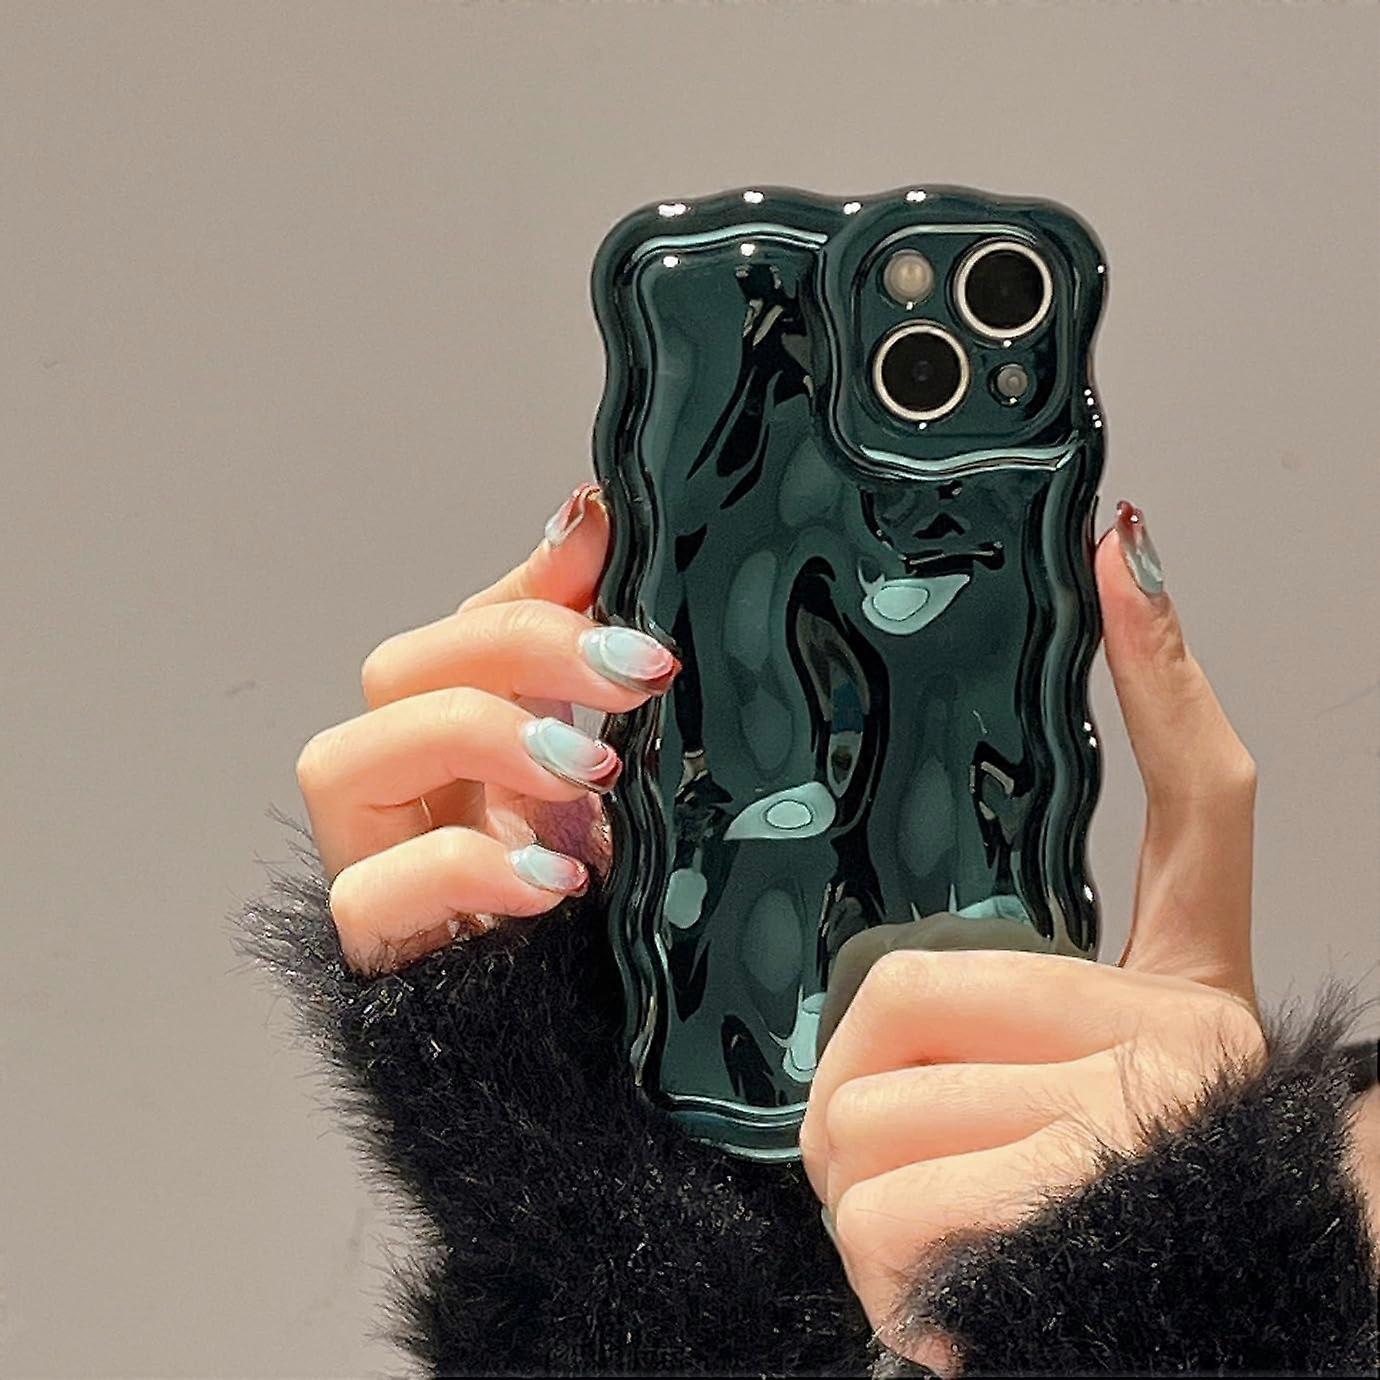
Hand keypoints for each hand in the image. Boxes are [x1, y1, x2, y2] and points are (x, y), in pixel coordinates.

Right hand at [295, 484, 677, 973]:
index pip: (470, 629)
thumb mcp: (624, 779)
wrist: (575, 1051)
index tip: (620, 543)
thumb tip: (599, 517)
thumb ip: (601, 666)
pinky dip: (463, 870)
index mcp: (471, 739)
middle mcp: (410, 786)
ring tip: (592, 771)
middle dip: (517, 652)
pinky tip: (554, 880)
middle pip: (396, 672)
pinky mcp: (376, 946)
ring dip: (474, 741)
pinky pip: (367, 895)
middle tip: (636, 674)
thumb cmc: (602, 906)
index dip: (536, 583)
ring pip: (341, 762)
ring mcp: (377, 861)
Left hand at [799, 502, 1265, 1361]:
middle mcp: (1182, 1041)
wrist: (1201, 1350)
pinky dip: (883, 1277)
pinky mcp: (1084, 1209)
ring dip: (860, 1201)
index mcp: (1180, 999)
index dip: (1167, 674)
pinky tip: (941, 1300)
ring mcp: (1139, 1119)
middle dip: (846, 1097)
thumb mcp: (1077, 1113)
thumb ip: (990, 1036)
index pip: (1199, 808)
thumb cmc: (1116, 1233)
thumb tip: (892, 1002)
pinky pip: (887, 1212)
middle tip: (871, 1158)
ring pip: (872, 1115)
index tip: (1125, 555)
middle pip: (908, 989)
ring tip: (923, 1247)